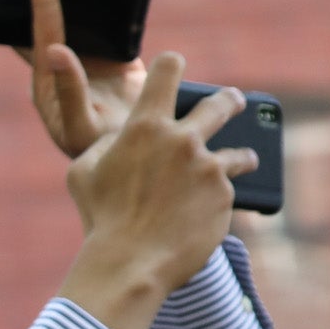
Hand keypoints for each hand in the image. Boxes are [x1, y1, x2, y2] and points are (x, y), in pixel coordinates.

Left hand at [26, 0, 144, 158]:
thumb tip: (53, 48)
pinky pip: (115, 25)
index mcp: (47, 79)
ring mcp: (89, 58)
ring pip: (85, 18)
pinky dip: (115, 5)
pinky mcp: (118, 58)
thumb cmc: (94, 151)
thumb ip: (67, 89)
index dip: (41, 1)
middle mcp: (63, 64)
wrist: (130, 158)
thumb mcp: (77, 125)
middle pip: (56, 17)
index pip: (40, 32)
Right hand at [55, 58, 252, 328]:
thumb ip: (104, 145)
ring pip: (237, 153)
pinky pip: (227, 192)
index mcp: (145, 127)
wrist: (130, 263)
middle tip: (234, 102)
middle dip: (229, 100)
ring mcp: (209, 168)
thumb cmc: (100, 218)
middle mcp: (184, 140)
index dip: (171, 65)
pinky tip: (210, 212)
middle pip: (221, 103)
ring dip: (241, 155)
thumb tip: (120, 137)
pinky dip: (219, 200)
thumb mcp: (82, 173)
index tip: (175, 67)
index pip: (168, 69)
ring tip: (247, 159)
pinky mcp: (225, 196)